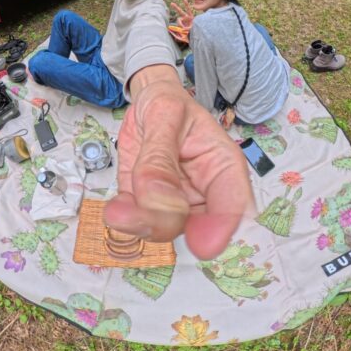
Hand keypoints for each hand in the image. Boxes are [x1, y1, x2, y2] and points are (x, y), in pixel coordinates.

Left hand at [104, 71, 253, 259]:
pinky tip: (115, 210)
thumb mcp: (165, 115)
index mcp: (223, 167)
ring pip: (164, 228)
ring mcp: (177, 204)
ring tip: (117, 213)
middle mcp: (205, 193)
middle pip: (196, 226)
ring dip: (140, 224)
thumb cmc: (168, 104)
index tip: (203, 245)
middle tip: (136, 216)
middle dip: (165, 224)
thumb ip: (159, 157)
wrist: (147, 105)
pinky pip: (137, 221)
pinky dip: (124, 219)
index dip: (222, 229)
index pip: (234, 205)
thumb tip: (159, 200)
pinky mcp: (148, 206)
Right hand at [170, 0, 194, 31]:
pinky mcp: (179, 23)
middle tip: (171, 3)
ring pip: (178, 21)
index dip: (186, 4)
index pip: (188, 9)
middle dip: (175, 7)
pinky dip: (179, 27)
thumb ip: (188, 27)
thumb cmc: (193, 28)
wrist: (191, 30)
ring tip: (184, 29)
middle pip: (179, 11)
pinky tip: (182, 29)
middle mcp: (185, 17)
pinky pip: (178, 24)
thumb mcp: (192, 27)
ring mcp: (182, 20)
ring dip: (180, 25)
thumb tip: (182, 28)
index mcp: (190, 16)